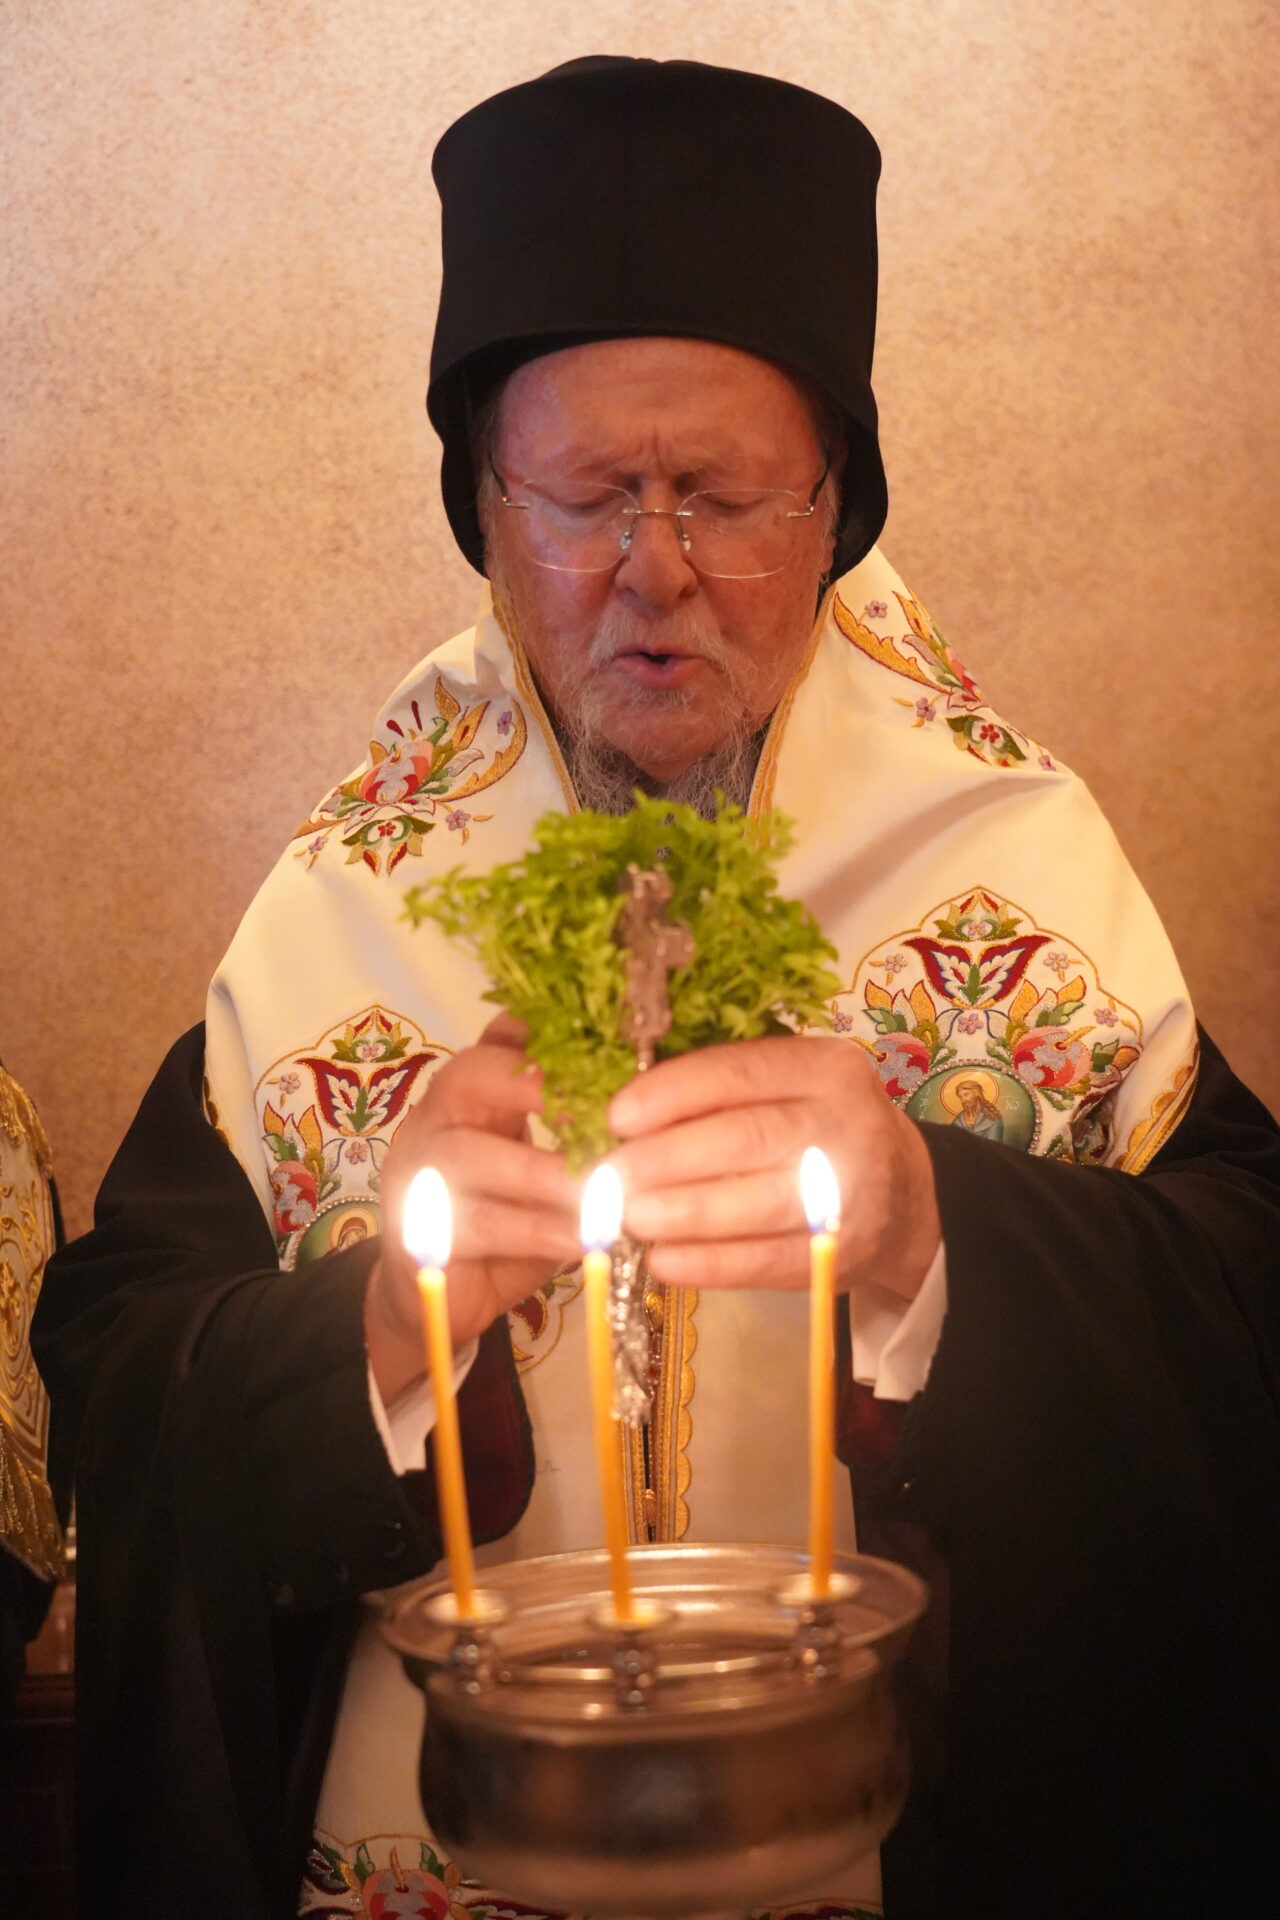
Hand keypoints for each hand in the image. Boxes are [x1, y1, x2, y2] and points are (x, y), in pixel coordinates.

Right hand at [364, 1013, 580, 1402]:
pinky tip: (582, 1240)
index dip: (548, 1038)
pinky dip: (535, 1231)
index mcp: (470, 1091)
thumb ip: (575, 1134)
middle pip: (470, 1074)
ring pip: (471, 1154)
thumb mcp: (543, 1169)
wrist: (435, 1295)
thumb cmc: (504, 1219)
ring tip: (605, 1193)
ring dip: (545, 1173)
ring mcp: (414, 1172)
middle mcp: (434, 1118)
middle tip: (604, 1114)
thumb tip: (654, 1104)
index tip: (610, 1055)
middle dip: (539, 1087)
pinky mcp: (412, 1230)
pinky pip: (476, 1222)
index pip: (498, 1038)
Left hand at [607, 1035, 939, 1298]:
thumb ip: (722, 1094)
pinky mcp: (844, 1253)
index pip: (740, 1073)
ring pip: (758, 1202)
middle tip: (608, 1178)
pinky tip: (663, 1261)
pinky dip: (710, 1264)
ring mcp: (852, 1191)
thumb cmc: (815, 1128)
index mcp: (824, 1067)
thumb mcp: (788, 1088)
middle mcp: (846, 1122)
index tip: (617, 1117)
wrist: (903, 1194)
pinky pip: (768, 1260)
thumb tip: (624, 1120)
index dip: (673, 1094)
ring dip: (685, 1213)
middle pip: (746, 1138)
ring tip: (628, 1218)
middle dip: (667, 1160)